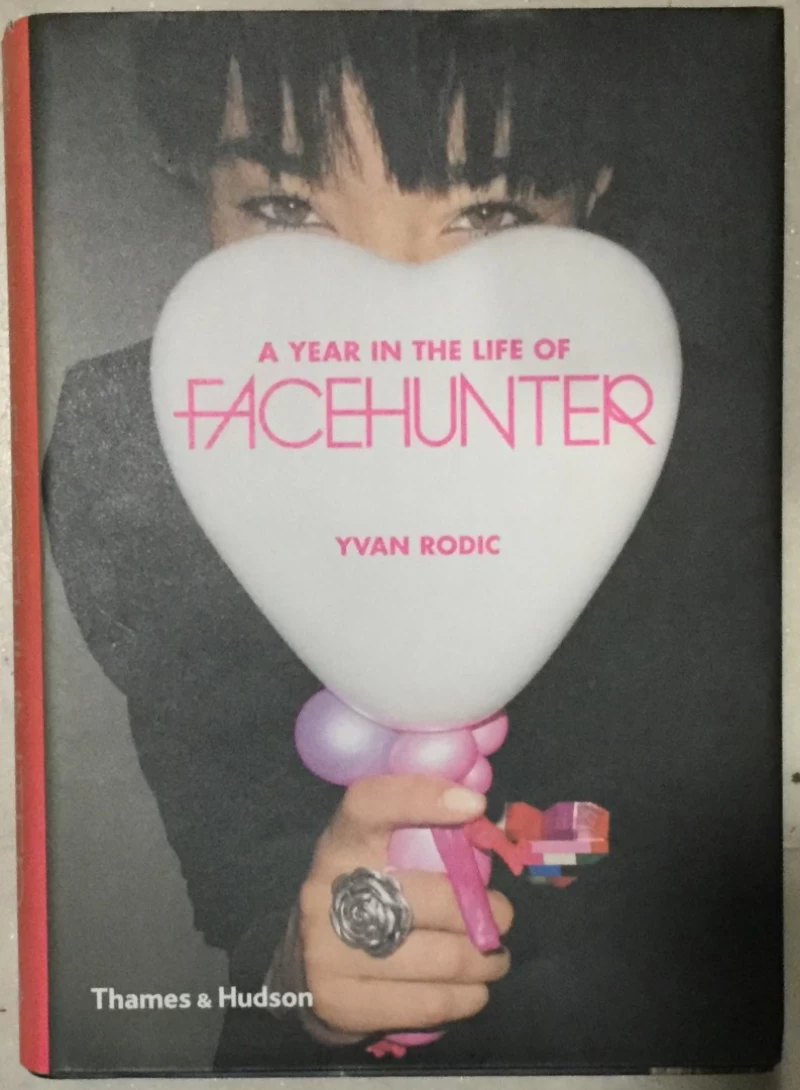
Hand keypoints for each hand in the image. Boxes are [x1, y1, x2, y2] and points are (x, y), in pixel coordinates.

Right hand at [294, 774, 513, 1040]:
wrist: (303, 971)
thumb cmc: (361, 898)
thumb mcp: (375, 858)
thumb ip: (422, 838)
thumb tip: (486, 824)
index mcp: (340, 844)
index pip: (370, 805)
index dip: (420, 797)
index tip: (473, 805)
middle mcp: (326, 892)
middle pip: (425, 898)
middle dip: (481, 911)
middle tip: (503, 917)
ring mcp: (326, 951)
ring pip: (437, 958)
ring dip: (483, 959)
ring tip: (495, 957)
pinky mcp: (340, 1002)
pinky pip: (427, 1003)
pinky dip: (465, 997)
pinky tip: (474, 989)